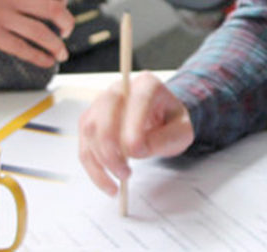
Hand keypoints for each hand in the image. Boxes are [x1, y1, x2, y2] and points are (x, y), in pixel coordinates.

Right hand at [0, 0, 73, 68]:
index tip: (63, 0)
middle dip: (66, 20)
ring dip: (57, 44)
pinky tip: (45, 62)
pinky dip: (38, 56)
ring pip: (42, 30)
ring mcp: (1, 15)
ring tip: (62, 53)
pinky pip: (21, 47)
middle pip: (53, 6)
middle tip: (67, 30)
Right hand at [76, 72, 193, 194]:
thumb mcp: (181, 131)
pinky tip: (107, 182)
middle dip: (111, 147)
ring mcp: (101, 104)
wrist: (160, 119)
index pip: (136, 99)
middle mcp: (120, 89)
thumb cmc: (169, 122)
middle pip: (105, 111)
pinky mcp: (90, 121)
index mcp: (147, 85)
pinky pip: (84, 145)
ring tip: (121, 177)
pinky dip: (93, 167)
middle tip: (125, 172)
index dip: (133, 125)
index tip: (136, 151)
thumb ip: (165, 139)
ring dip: (101, 159)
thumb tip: (137, 150)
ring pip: (90, 129)